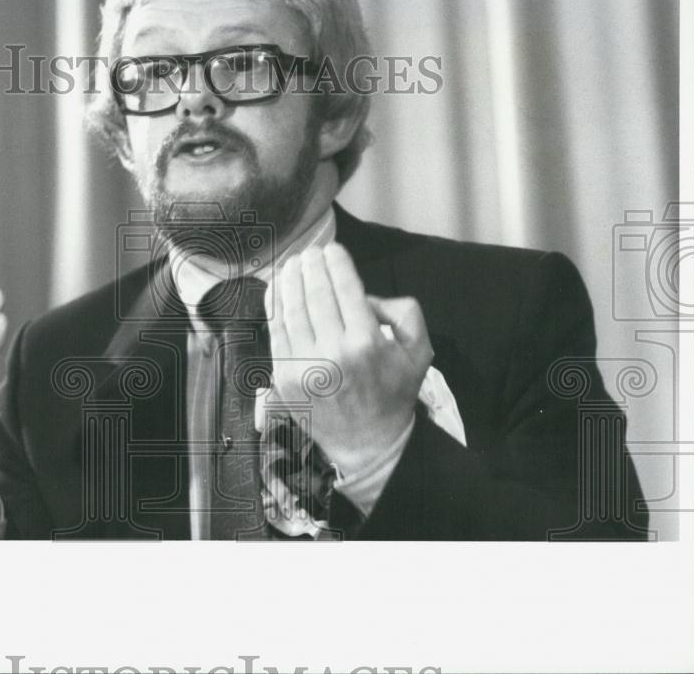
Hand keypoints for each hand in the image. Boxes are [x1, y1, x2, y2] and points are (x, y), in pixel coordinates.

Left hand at [266, 243, 432, 474]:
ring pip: (291, 309)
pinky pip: (275, 332)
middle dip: (311, 266)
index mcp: (367, 342)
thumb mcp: (419, 350)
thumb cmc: (393, 393)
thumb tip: (366, 295)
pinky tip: (278, 287)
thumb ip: (405, 312)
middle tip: (310, 251)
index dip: (336, 262)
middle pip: (315, 294)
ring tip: (293, 262)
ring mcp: (304, 367)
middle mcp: (333, 353)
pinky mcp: (285, 378)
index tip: (332, 249)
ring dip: (290, 279)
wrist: (368, 443)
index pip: (345, 288)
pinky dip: (274, 305)